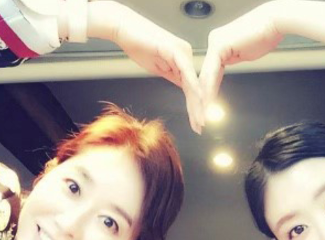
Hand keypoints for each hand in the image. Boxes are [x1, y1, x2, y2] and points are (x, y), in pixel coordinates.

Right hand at [101, 4, 203, 132]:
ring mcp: (183, 52)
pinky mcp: (176, 50)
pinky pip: (186, 72)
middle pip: (194, 86)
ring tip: (198, 120)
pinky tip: (198, 100)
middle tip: (200, 126)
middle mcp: (186, 54)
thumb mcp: (158, 67)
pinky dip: (192, 87)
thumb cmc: (137, 44)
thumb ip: (172, 76)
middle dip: (198, 109)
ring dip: (196, 103)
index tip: (196, 122)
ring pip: (193, 82)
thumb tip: (183, 88)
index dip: (194, 106)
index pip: (191, 87)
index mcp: (183, 59)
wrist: (124, 29)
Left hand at [199, 2, 282, 107]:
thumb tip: (231, 62)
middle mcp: (213, 43)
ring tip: (202, 117)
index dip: (207, 94)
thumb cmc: (266, 34)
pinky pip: (212, 73)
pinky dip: (210, 90)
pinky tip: (207, 104)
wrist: (275, 22)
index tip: (206, 111)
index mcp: (218, 45)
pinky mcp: (219, 46)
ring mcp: (214, 43)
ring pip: (206, 77)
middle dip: (202, 102)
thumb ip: (235, 57)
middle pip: (204, 77)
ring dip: (204, 100)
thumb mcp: (246, 51)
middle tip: (199, 120)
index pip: (209, 74)